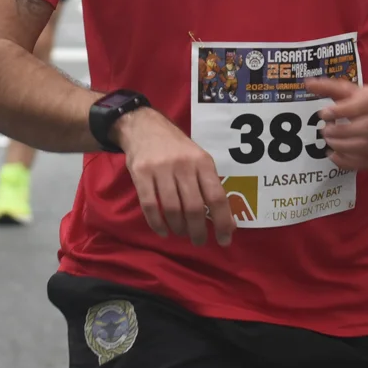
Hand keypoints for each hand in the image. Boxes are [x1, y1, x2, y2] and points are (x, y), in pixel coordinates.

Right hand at [116, 107, 233, 246]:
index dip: (223, 222)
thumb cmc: (177, 147)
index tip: (224, 240)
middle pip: (194, 207)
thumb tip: (227, 221)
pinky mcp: (141, 174)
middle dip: (198, 230)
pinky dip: (157, 223)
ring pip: (172, 209)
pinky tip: (163, 231)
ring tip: (181, 233)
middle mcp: (184, 165)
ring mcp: (161, 169)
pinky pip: (149, 206)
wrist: (144, 126)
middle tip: (198, 241)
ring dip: (178, 228)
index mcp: (203, 162)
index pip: (216, 197)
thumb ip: (210, 186)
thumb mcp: (198, 159)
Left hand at [305, 78, 367, 171]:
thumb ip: (330, 87)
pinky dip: (349, 162)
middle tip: (324, 132)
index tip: (323, 114)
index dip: (341, 111)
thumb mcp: (353, 91)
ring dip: (343, 147)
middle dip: (341, 132)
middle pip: (366, 128)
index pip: (362, 105)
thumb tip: (308, 83)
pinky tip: (335, 156)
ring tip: (329, 143)